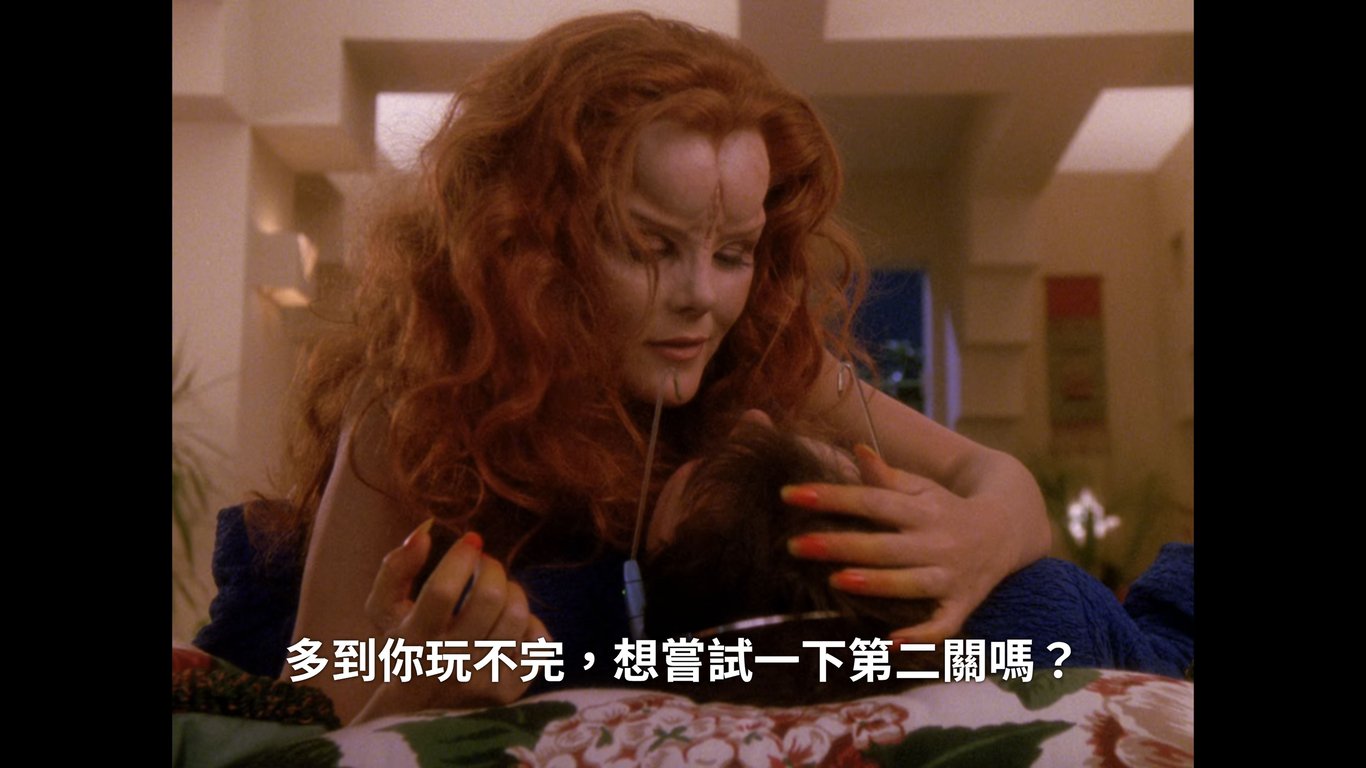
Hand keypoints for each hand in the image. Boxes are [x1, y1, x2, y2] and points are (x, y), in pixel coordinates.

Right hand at [355, 521, 549, 721]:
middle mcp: (449, 664)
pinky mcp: (509, 692)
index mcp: (414, 641)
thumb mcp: (384, 610)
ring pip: (517, 615)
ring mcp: (482, 681)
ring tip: (496, 592)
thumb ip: (396, 568)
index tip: (471, 542)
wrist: (415, 712)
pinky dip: (531, 623)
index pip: (442, 590)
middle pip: (488, 597)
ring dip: (511, 591)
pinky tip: (509, 623)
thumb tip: (425, 532)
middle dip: (491, 568)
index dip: (460, 557)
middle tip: (483, 565)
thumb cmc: (403, 647)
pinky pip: (540, 642)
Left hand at [782, 444, 1017, 642]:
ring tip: (837, 581)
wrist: (1009, 530)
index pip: (871, 500)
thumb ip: (887, 476)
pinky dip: (921, 636)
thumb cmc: (948, 508)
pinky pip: (943, 625)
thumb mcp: (923, 488)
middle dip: (840, 544)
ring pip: (911, 582)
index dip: (830, 497)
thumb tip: (856, 449)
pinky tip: (890, 643)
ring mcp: (951, 575)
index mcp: (921, 509)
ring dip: (876, 583)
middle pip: (883, 544)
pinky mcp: (962, 605)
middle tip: (793, 544)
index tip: (790, 494)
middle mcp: (937, 541)